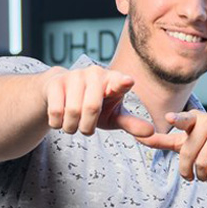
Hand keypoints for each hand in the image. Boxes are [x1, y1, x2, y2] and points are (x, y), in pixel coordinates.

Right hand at [41, 65, 156, 138]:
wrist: (62, 92)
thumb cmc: (95, 105)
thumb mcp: (114, 115)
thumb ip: (131, 123)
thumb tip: (151, 133)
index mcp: (114, 80)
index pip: (120, 82)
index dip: (122, 82)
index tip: (128, 82)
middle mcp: (95, 74)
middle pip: (91, 108)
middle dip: (87, 127)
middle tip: (85, 129)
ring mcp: (74, 75)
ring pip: (72, 111)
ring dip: (71, 127)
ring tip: (73, 124)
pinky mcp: (56, 82)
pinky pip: (55, 111)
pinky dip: (57, 123)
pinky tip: (60, 119)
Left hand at [144, 110, 206, 181]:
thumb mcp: (186, 140)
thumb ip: (163, 140)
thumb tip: (138, 138)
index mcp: (194, 118)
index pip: (183, 119)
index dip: (176, 119)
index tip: (169, 118)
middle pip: (188, 153)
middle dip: (186, 170)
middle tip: (189, 176)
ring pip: (202, 163)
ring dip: (200, 176)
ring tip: (203, 175)